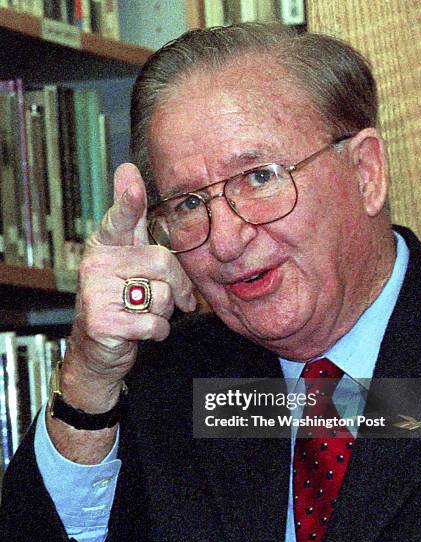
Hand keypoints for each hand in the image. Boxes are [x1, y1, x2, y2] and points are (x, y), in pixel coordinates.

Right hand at [61, 163, 195, 412]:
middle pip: (162, 262)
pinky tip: (142, 330)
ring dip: (165, 312)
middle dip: (178, 286)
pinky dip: (158, 331)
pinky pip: (155, 323)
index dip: (129, 203)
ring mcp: (96, 294)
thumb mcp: (124, 255)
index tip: (133, 182)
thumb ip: (131, 219)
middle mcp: (96, 265)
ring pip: (162, 296)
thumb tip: (127, 168)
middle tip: (176, 299)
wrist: (97, 348)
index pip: (120, 220)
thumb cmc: (119, 297)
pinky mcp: (103, 323)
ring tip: (146, 313)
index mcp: (105, 245)